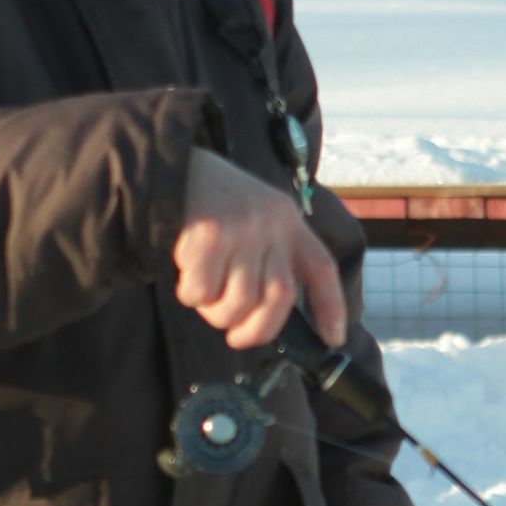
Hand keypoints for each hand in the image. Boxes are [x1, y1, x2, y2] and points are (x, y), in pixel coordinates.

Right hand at [174, 148, 347, 351]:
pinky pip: (203, 291)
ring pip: (240, 301)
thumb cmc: (214, 205)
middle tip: (236, 336)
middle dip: (257, 330)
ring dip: (217, 314)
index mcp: (288, 221)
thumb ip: (270, 257)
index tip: (333, 339)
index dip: (331, 307)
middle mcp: (271, 223)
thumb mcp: (256, 217)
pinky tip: (186, 280)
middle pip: (280, 296)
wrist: (172, 166)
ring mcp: (241, 228)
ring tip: (205, 299)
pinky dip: (191, 296)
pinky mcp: (208, 236)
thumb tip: (269, 316)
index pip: (321, 267)